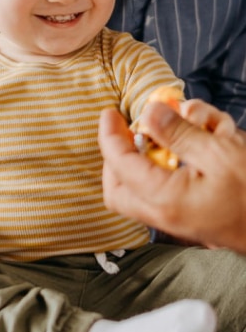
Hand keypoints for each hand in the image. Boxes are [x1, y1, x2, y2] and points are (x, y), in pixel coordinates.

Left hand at [98, 101, 245, 253]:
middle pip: (118, 188)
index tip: (110, 113)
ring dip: (154, 155)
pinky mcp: (190, 216)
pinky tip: (205, 141)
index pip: (120, 165)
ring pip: (142, 187)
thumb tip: (148, 113)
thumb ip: (180, 133)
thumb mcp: (220, 152)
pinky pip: (167, 189)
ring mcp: (176, 219)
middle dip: (118, 156)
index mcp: (165, 199)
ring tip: (189, 126)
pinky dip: (174, 165)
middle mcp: (164, 214)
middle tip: (130, 129)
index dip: (110, 135)